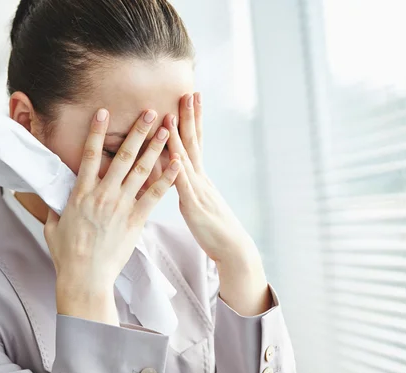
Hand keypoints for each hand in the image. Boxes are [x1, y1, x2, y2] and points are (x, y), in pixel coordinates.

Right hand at [44, 108, 180, 324]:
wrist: (85, 277)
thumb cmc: (67, 254)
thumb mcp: (53, 226)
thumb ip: (56, 207)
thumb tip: (52, 197)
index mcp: (81, 193)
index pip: (89, 155)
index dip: (96, 132)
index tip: (103, 112)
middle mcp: (102, 194)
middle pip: (122, 156)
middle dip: (137, 132)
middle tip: (150, 113)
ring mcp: (120, 206)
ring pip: (140, 171)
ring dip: (155, 148)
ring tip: (167, 130)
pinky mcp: (135, 220)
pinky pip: (154, 195)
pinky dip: (166, 178)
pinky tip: (177, 164)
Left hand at [165, 93, 271, 315]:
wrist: (233, 249)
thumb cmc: (214, 228)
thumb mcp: (198, 201)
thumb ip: (186, 185)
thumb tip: (174, 171)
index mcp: (200, 177)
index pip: (196, 142)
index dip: (193, 119)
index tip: (191, 96)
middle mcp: (200, 179)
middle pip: (194, 142)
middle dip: (190, 116)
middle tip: (188, 92)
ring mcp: (198, 190)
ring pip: (187, 159)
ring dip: (179, 136)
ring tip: (172, 115)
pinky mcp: (194, 207)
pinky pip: (183, 186)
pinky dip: (178, 170)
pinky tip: (174, 157)